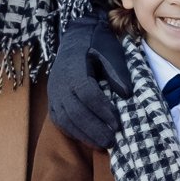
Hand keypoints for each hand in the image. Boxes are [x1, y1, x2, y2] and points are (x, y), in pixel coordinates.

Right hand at [46, 14, 132, 149]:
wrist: (76, 36)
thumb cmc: (96, 44)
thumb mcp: (110, 52)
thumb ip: (117, 72)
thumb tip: (126, 95)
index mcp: (74, 69)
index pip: (87, 94)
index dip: (102, 110)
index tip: (117, 123)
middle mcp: (60, 83)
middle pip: (75, 112)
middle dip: (94, 129)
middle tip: (112, 141)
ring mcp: (54, 93)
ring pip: (65, 120)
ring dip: (84, 135)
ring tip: (102, 144)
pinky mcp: (53, 100)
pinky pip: (59, 120)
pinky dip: (73, 132)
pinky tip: (88, 139)